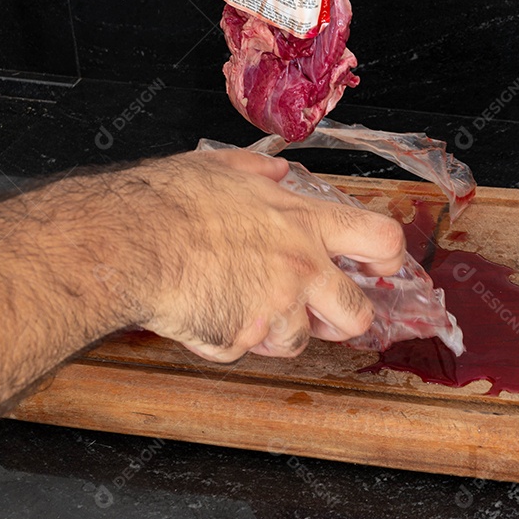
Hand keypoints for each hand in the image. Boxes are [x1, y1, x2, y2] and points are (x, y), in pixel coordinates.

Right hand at [114, 149, 404, 360]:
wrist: (129, 243)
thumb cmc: (167, 203)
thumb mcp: (219, 168)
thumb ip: (257, 174)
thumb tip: (275, 173)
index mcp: (302, 223)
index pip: (378, 239)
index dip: (389, 258)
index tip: (384, 266)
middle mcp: (299, 269)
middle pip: (356, 313)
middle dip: (345, 319)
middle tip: (327, 315)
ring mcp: (273, 310)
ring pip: (297, 341)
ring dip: (276, 331)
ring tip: (240, 305)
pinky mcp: (240, 341)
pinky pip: (244, 350)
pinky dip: (229, 339)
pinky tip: (205, 312)